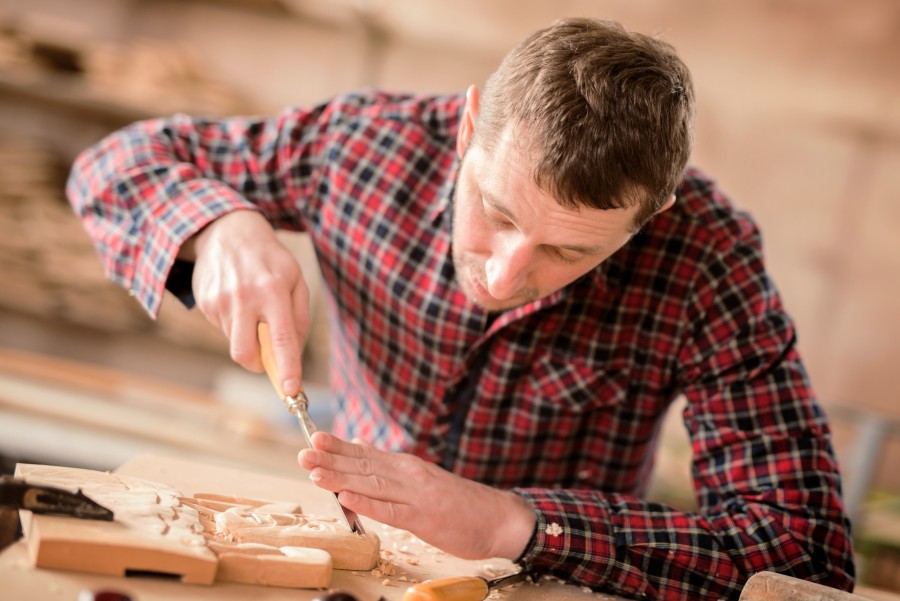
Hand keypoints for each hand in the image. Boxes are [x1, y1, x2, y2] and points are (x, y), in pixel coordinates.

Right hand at [184, 210, 309, 395]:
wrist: (228, 232)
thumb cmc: (270, 260)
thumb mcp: (296, 280)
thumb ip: (299, 318)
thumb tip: (294, 354)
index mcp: (273, 291)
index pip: (281, 338)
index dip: (286, 368)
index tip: (291, 391)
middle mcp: (244, 297)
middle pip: (245, 353)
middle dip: (257, 364)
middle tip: (266, 357)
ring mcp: (220, 301)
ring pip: (234, 342)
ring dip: (246, 337)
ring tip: (252, 309)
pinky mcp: (204, 303)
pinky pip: (222, 329)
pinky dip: (234, 324)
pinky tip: (237, 300)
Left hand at [298, 432, 536, 559]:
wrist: (499, 518)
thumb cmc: (459, 503)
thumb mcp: (423, 480)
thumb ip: (391, 469)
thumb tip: (359, 451)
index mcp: (407, 466)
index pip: (367, 454)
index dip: (339, 447)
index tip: (314, 439)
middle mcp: (409, 474)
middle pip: (364, 465)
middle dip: (331, 459)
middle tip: (303, 453)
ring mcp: (416, 495)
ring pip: (372, 484)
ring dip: (341, 477)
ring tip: (315, 472)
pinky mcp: (424, 517)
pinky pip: (391, 510)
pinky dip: (367, 503)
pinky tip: (347, 498)